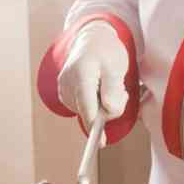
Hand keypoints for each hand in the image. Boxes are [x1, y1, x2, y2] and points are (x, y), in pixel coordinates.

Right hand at [58, 21, 128, 146]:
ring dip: (102, 106)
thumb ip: (113, 88)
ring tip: (106, 85)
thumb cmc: (107, 51)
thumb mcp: (116, 66)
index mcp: (82, 74)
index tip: (101, 143)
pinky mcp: (64, 95)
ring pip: (88, 113)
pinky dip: (94, 104)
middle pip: (90, 113)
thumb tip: (108, 110)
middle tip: (119, 89)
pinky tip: (97, 89)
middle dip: (108, 108)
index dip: (95, 126)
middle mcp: (68, 83)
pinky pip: (84, 109)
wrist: (92, 40)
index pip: (88, 107)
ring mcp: (64, 90)